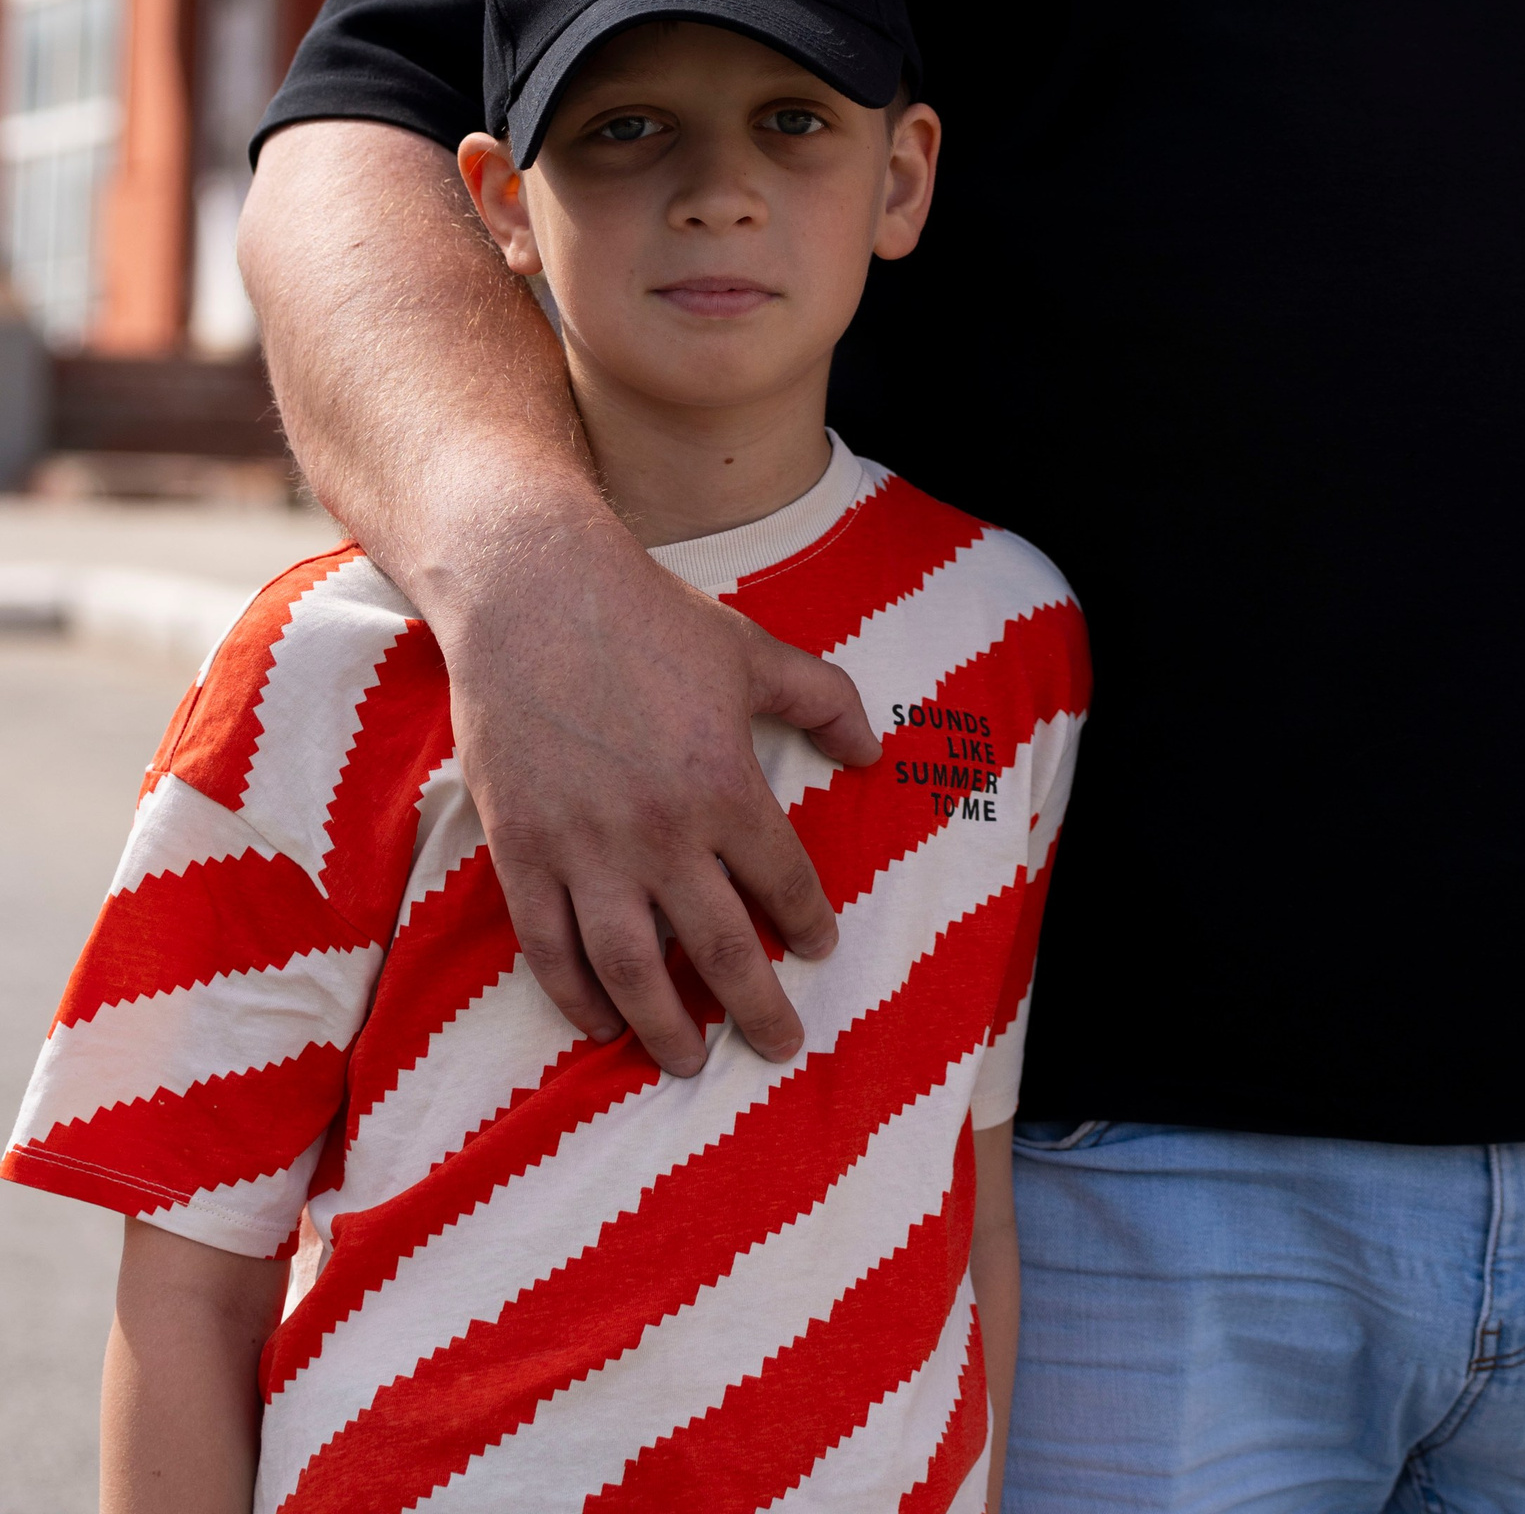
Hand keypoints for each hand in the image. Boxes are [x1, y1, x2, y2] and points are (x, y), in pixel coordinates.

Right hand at [444, 511, 879, 1072]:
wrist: (532, 593)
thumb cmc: (647, 618)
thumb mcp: (751, 650)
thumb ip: (822, 699)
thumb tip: (870, 751)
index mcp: (725, 787)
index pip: (783, 883)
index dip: (808, 924)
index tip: (818, 949)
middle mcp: (662, 835)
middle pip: (721, 951)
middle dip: (757, 1008)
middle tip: (779, 1044)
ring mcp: (586, 851)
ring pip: (634, 972)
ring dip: (666, 1028)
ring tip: (689, 1060)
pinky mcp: (523, 853)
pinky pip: (550, 950)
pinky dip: (576, 998)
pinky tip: (601, 1022)